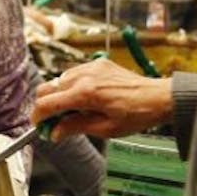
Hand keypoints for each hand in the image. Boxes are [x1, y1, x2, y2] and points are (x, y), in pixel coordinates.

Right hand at [34, 58, 172, 139]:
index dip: (38, 117)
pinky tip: (85, 98)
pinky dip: (72, 85)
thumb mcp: (105, 129)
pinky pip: (74, 73)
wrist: (158, 97)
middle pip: (47, 88)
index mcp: (85, 94)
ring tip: (73, 111)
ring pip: (59, 80)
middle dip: (45, 105)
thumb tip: (55, 132)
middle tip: (53, 121)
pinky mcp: (97, 63)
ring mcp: (90, 67)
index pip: (47, 104)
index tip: (38, 126)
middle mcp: (84, 76)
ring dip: (59, 95)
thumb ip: (75, 128)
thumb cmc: (136, 115)